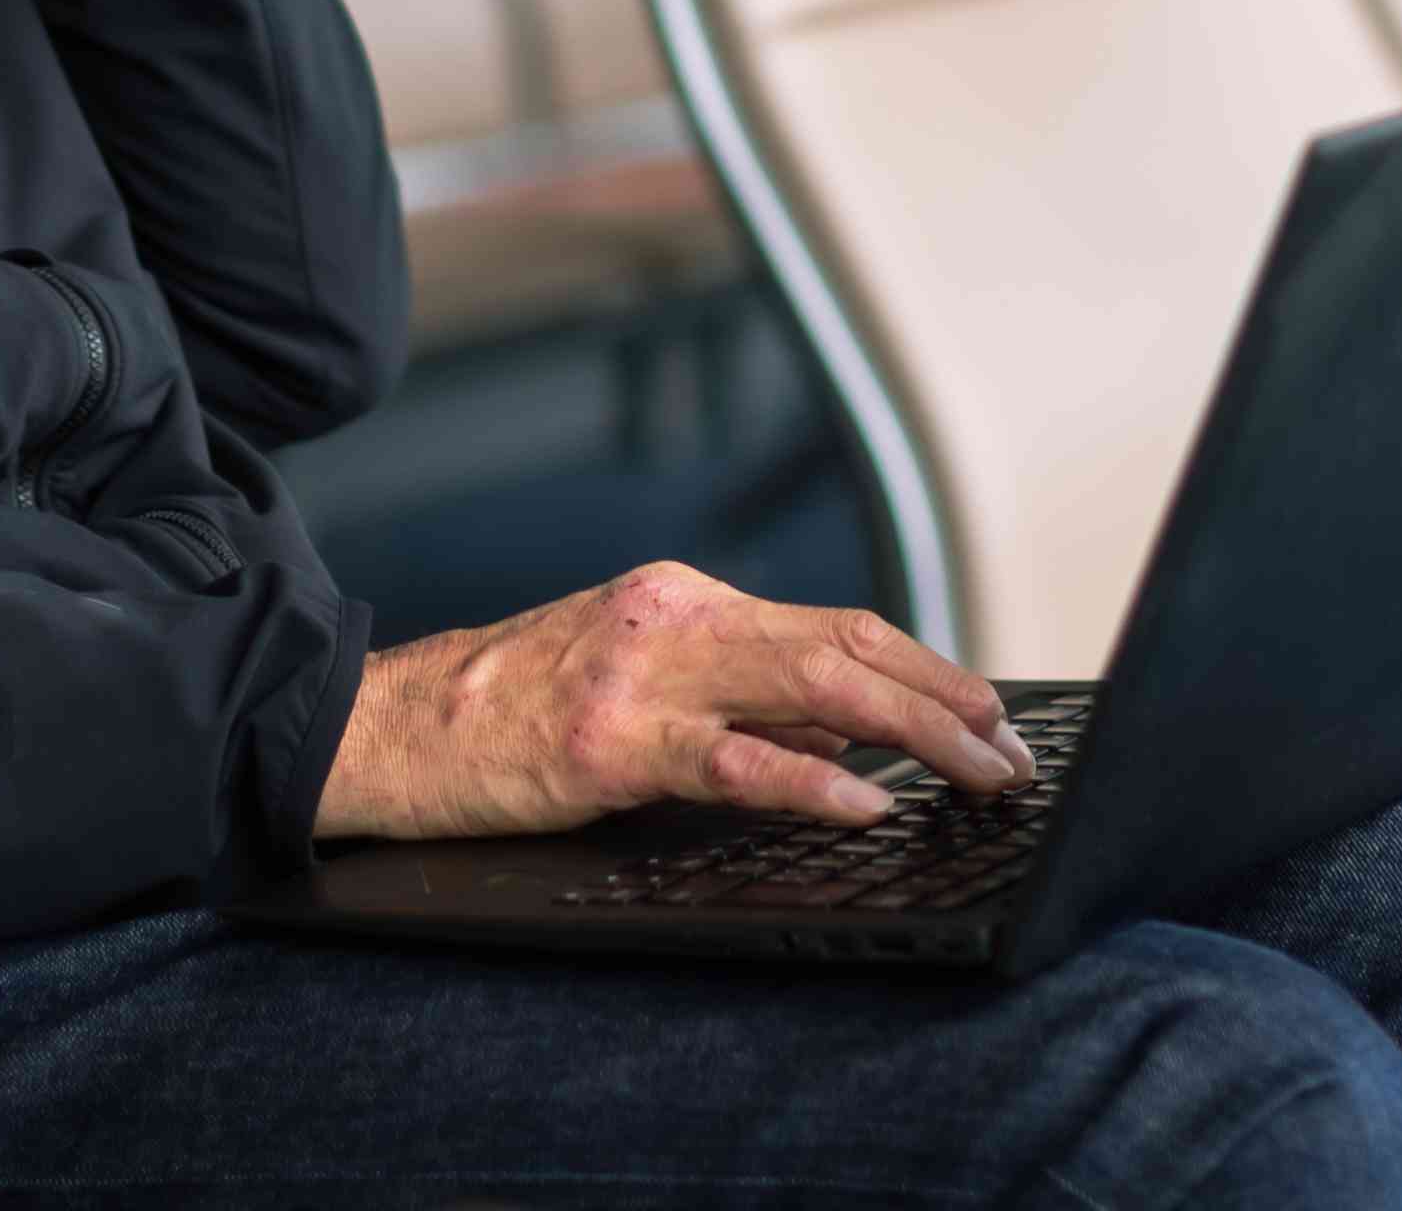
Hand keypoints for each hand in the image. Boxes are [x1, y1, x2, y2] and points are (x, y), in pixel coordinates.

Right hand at [311, 561, 1036, 839]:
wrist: (393, 726)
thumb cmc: (511, 713)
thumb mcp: (635, 683)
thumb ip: (740, 700)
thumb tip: (850, 732)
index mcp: (685, 600)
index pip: (838, 623)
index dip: (928, 668)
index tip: (989, 715)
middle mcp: (676, 617)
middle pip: (847, 644)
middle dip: (945, 699)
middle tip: (1008, 752)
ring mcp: (645, 675)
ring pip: (811, 684)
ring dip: (913, 731)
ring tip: (973, 771)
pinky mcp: (612, 741)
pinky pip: (733, 760)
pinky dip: (810, 778)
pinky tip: (863, 803)